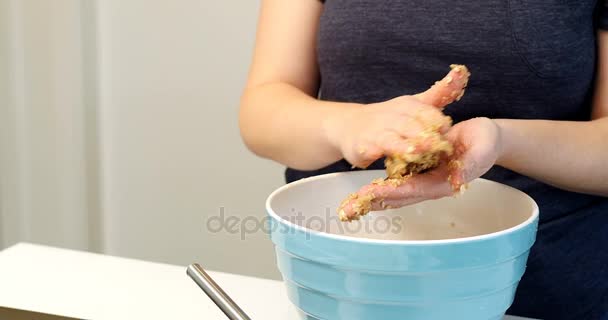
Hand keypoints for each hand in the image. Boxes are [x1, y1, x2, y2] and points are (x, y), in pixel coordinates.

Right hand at [323, 66, 469, 168]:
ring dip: (404, 145)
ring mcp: (376, 131)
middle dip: (424, 134)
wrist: (349, 125)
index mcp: (408, 105)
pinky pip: (374, 151)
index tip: (447, 129)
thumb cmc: (389, 118)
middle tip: (439, 145)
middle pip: (410, 124)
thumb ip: (439, 92)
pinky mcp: (363, 146)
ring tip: (417, 152)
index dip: (436, 120)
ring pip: (393, 138)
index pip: (425, 111)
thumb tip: (462, 72)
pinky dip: (381, 156)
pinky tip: (393, 162)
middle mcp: (392, 115)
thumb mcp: (415, 104)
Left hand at [343, 117, 501, 210]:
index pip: (414, 189)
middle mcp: (429, 184)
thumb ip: (471, 163)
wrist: (484, 137)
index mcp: (443, 181)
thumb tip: (458, 178)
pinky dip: (377, 188)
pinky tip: (359, 194)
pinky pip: (394, 182)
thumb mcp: (483, 147)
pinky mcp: (416, 171)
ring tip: (347, 208)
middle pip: (398, 196)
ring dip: (370, 199)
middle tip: (349, 209)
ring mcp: (421, 179)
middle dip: (374, 201)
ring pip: (392, 192)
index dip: (394, 192)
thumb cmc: (486, 141)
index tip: (373, 194)